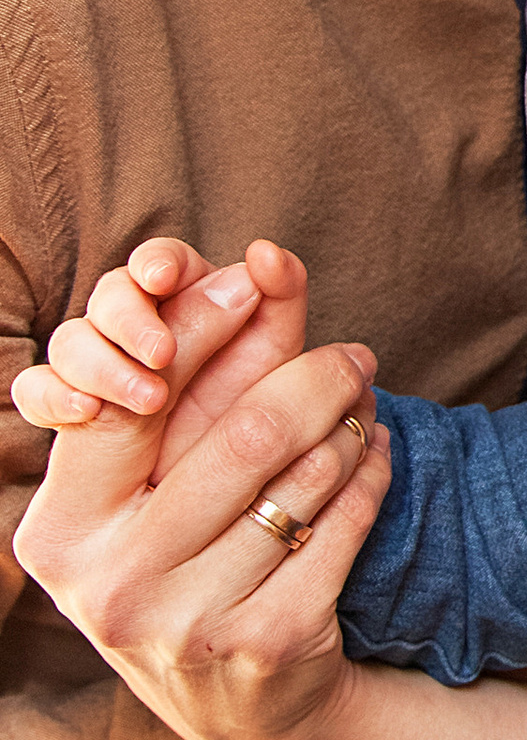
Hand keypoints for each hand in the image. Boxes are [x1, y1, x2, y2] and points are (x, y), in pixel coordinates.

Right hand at [13, 242, 385, 739]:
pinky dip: (370, 476)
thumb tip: (267, 260)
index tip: (259, 278)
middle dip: (311, 376)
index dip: (201, 328)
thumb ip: (199, 378)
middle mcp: (110, 582)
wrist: (248, 708)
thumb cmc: (193, 563)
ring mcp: (188, 622)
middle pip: (238, 436)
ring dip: (345, 427)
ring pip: (299, 478)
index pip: (134, 400)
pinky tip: (375, 454)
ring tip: (360, 407)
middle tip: (354, 354)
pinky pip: (343, 526)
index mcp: (61, 530)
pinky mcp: (269, 642)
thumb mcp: (162, 484)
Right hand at [14, 235, 317, 467]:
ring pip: (70, 339)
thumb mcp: (274, 356)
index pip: (161, 262)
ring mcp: (96, 364)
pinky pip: (36, 389)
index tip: (162, 278)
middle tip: (163, 354)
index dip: (159, 262)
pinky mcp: (67, 404)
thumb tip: (265, 252)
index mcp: (185, 299)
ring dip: (102, 364)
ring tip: (147, 398)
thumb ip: (277, 298)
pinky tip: (83, 409)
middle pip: (110, 295)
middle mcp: (134, 325)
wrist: (227, 487)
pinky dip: (52, 395)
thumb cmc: (256, 406)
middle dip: (131, 320)